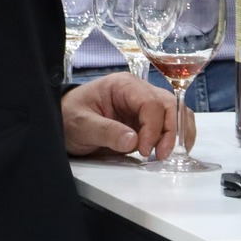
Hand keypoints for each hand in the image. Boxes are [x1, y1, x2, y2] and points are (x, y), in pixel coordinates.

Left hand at [61, 74, 193, 162]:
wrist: (62, 120)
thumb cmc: (69, 116)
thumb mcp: (81, 124)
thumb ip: (106, 131)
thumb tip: (133, 141)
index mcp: (124, 85)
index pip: (150, 102)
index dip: (153, 127)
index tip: (144, 150)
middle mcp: (139, 91)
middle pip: (170, 105)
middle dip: (171, 130)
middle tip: (162, 155)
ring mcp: (145, 105)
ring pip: (176, 113)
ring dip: (178, 134)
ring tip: (168, 154)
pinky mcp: (146, 120)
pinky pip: (169, 124)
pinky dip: (174, 137)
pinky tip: (168, 151)